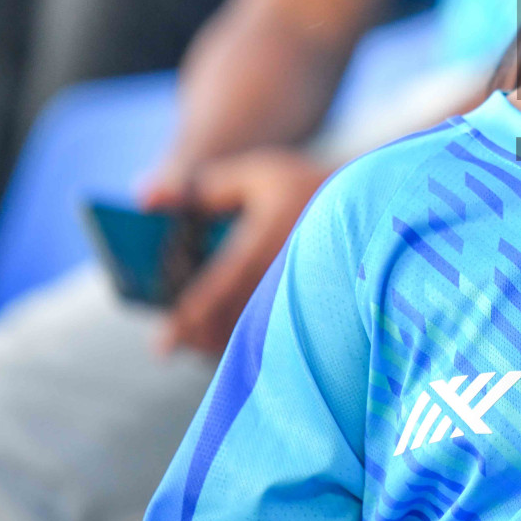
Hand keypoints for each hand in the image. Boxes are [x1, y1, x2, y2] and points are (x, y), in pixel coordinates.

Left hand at [152, 148, 333, 355]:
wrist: (375, 203)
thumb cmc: (308, 187)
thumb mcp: (256, 173)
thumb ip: (201, 189)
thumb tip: (145, 199)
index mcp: (258, 249)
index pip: (211, 295)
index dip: (183, 324)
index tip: (162, 347)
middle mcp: (279, 281)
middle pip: (228, 330)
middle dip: (200, 340)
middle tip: (181, 342)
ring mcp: (302, 299)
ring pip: (255, 342)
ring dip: (226, 347)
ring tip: (208, 342)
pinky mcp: (319, 311)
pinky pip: (281, 342)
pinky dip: (256, 346)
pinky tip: (248, 338)